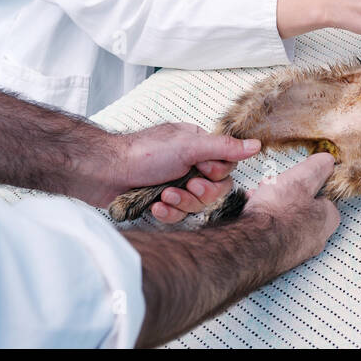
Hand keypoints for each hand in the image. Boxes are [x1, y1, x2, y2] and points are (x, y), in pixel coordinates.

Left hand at [104, 123, 261, 222]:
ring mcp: (175, 184)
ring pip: (196, 205)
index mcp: (198, 147)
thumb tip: (255, 145)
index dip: (216, 174)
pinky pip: (177, 216)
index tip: (201, 169)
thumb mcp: (188, 146)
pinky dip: (167, 212)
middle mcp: (189, 165)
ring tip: (163, 195)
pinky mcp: (161, 202)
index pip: (226, 168)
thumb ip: (224, 147)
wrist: (104, 172)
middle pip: (214, 190)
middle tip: (185, 184)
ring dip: (181, 203)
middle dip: (199, 193)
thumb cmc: (143, 153)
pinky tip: (155, 206)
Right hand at [243, 152, 339, 272]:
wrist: (252, 246)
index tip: (295, 178)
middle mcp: (316, 238)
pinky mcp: (278, 257)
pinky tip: (252, 214)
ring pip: (285, 219)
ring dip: (271, 205)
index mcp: (328, 219)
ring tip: (257, 198)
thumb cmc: (278, 213)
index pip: (324, 196)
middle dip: (285, 193)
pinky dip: (263, 222)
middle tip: (273, 187)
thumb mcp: (301, 178)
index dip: (307, 183)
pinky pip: (273, 233)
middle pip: (302, 207)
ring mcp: (296, 250)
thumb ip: (317, 168)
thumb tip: (328, 161)